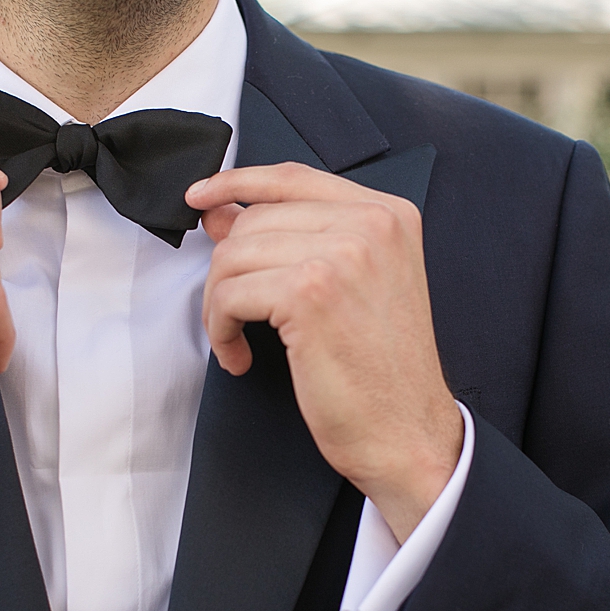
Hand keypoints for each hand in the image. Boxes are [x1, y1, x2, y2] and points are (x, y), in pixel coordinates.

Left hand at [186, 163, 462, 541]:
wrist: (408, 433)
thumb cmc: (382, 372)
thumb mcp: (353, 287)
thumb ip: (297, 240)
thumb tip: (223, 214)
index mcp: (389, 214)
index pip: (293, 177)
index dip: (237, 182)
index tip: (202, 197)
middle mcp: (371, 224)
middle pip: (255, 220)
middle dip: (227, 269)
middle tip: (231, 315)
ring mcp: (342, 254)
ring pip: (234, 255)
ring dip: (219, 304)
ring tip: (237, 339)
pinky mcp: (310, 292)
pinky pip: (229, 294)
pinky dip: (221, 329)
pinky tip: (241, 356)